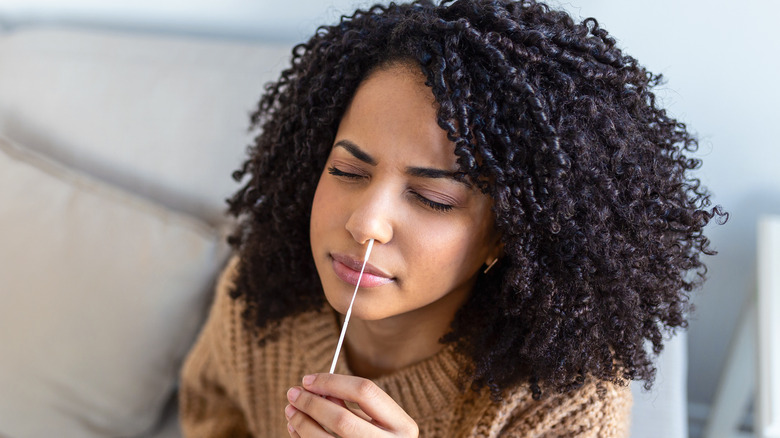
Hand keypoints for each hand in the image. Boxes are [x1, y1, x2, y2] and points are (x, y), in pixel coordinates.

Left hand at [285, 373, 418, 436]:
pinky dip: (303, 437)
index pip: (364, 391)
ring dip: (302, 423)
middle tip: (293, 393)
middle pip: (341, 419)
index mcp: (402, 426)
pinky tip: (296, 428)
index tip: (308, 379)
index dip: (332, 381)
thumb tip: (318, 389)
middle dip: (311, 403)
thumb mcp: (377, 421)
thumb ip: (353, 405)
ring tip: (291, 410)